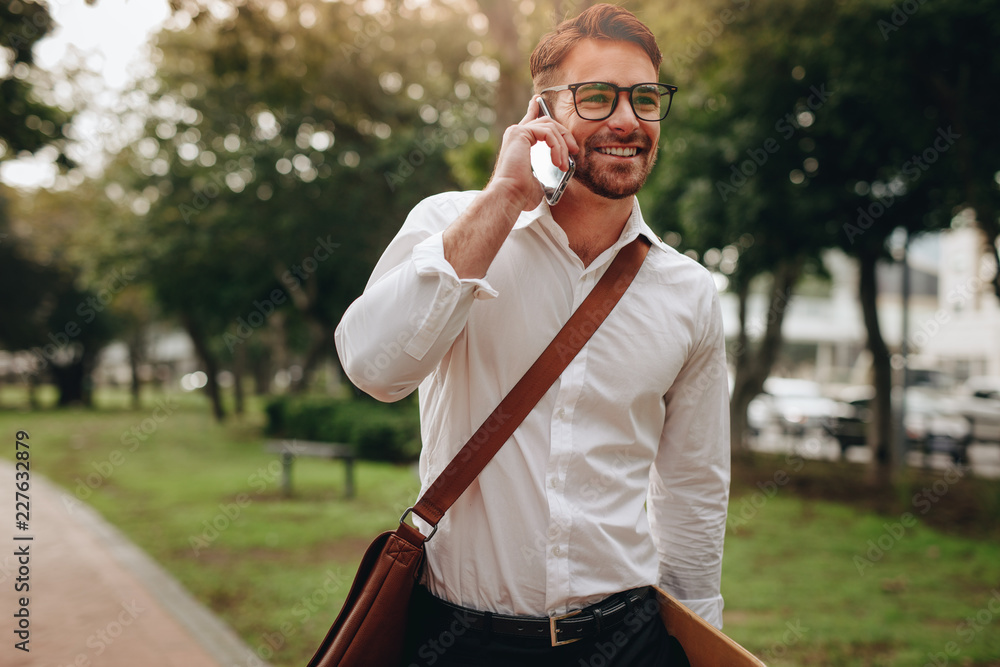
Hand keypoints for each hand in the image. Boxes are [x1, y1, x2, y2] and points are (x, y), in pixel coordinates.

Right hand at [487, 96, 578, 210]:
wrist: (508, 195)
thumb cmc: (520, 194)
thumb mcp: (538, 180)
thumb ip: (546, 171)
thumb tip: (558, 173)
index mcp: (517, 143)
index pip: (529, 121)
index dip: (534, 109)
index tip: (537, 100)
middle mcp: (515, 133)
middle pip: (546, 121)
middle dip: (563, 134)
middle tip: (573, 150)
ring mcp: (516, 131)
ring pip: (550, 127)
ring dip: (562, 146)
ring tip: (564, 165)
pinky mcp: (520, 133)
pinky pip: (548, 132)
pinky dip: (557, 147)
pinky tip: (558, 162)